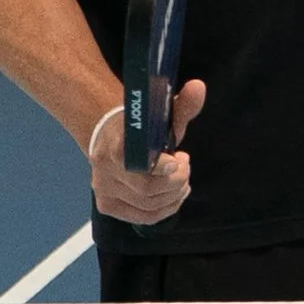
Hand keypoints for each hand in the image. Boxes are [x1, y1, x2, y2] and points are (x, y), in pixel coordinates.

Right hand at [90, 77, 205, 225]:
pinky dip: (167, 208)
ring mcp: (104, 192)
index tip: (177, 159)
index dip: (159, 167)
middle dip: (177, 179)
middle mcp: (105, 172)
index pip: (135, 164)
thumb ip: (183, 105)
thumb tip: (199, 86)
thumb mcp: (162, 114)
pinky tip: (176, 194)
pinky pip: (143, 217)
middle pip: (148, 189)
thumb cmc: (141, 127)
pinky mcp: (107, 206)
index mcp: (114, 146)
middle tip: (185, 163)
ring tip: (182, 176)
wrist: (108, 136)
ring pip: (149, 206)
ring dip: (175, 193)